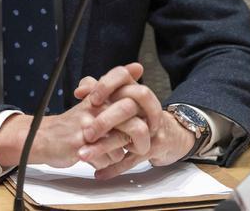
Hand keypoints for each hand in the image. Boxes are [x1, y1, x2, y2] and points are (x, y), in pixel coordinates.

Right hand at [0, 98, 131, 171]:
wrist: (43, 138)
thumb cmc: (73, 123)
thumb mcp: (93, 100)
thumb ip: (115, 88)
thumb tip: (138, 67)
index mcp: (100, 95)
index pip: (130, 92)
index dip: (141, 111)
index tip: (142, 121)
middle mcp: (95, 107)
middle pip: (134, 121)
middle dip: (141, 138)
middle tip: (138, 145)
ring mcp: (87, 125)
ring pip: (122, 144)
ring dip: (118, 152)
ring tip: (108, 151)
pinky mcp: (80, 144)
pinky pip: (107, 160)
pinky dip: (104, 163)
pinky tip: (94, 158)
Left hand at [75, 63, 195, 178]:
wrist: (169, 133)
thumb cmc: (138, 114)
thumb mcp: (122, 99)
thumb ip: (100, 90)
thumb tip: (80, 90)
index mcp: (135, 89)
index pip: (122, 76)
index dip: (105, 85)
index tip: (90, 99)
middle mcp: (146, 106)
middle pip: (128, 106)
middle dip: (105, 120)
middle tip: (85, 131)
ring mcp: (152, 127)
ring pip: (130, 135)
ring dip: (105, 145)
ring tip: (83, 154)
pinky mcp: (153, 148)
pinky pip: (133, 159)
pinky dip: (115, 167)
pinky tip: (98, 173)